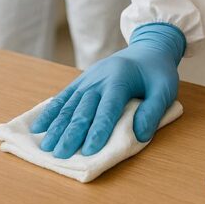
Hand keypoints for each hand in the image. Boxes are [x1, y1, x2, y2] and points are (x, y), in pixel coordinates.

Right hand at [29, 23, 184, 157]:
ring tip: (47, 146)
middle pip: (84, 109)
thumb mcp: (165, 89)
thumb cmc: (157, 72)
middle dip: (71, 132)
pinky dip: (50, 112)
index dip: (99, 129)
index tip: (90, 150)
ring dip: (57, 126)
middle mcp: (99, 79)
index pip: (108, 108)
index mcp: (120, 80)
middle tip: (61, 154)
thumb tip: (139, 134)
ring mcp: (87, 79)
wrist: (147, 49)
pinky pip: (63, 97)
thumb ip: (153, 111)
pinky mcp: (81, 81)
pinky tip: (40, 126)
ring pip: (70, 105)